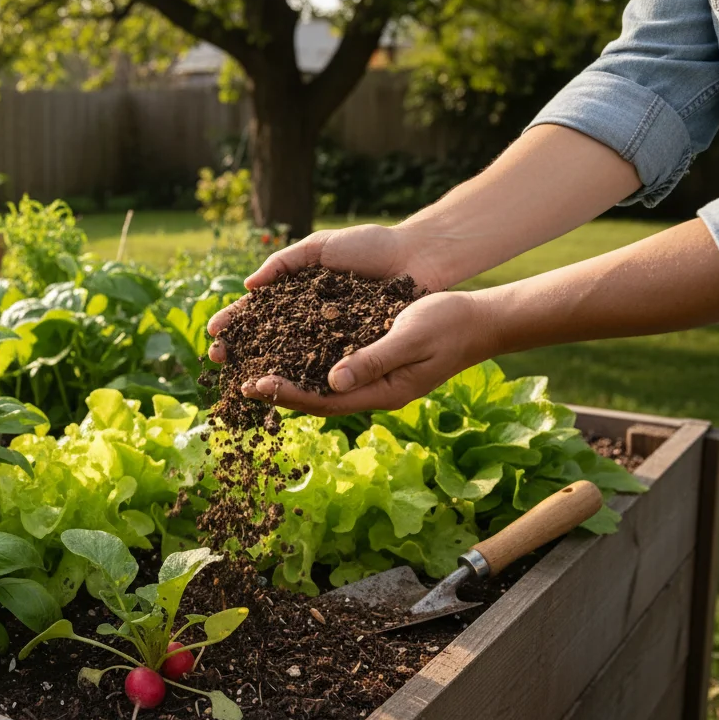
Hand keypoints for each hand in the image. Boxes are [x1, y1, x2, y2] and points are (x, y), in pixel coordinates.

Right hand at [207, 224, 446, 361]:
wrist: (420, 256)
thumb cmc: (373, 246)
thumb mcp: (322, 248)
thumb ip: (284, 263)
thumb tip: (248, 286)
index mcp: (300, 294)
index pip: (260, 311)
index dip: (237, 321)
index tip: (214, 332)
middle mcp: (313, 320)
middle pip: (271, 339)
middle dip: (243, 349)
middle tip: (219, 360)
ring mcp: (335, 339)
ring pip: (295, 359)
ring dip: (268, 369)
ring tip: (245, 379)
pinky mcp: (359, 353)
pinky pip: (330, 368)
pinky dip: (307, 379)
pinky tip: (286, 387)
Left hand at [239, 291, 498, 415]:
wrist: (479, 318)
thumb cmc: (448, 324)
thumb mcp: (409, 337)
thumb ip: (372, 360)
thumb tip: (331, 381)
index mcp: (382, 391)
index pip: (324, 400)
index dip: (287, 394)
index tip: (255, 385)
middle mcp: (373, 390)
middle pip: (316, 398)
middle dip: (278, 391)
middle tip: (239, 383)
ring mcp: (373, 378)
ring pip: (321, 384)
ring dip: (287, 377)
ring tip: (252, 369)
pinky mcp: (372, 360)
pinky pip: (331, 366)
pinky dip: (305, 360)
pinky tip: (284, 349)